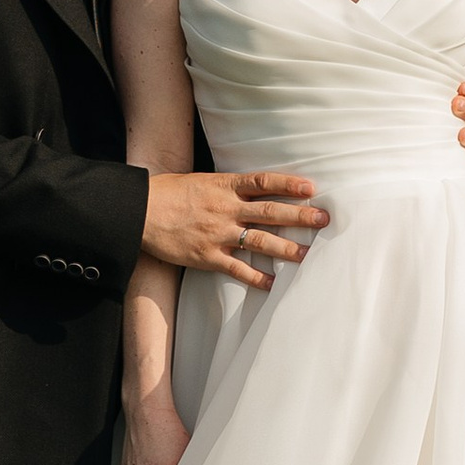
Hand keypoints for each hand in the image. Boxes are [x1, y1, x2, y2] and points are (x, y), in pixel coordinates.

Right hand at [141, 168, 326, 289]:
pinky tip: (273, 283)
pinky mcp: (207, 256)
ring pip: (260, 241)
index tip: (312, 188)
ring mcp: (218, 234)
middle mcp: (226, 209)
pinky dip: (256, 277)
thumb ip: (229, 188)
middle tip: (324, 220)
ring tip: (308, 255)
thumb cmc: (169, 193)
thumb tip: (255, 190)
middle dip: (300, 216)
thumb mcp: (202, 181)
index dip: (289, 184)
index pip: (264, 182)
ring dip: (286, 248)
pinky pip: (237, 269)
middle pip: (271, 212)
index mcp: (225, 186)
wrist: (139, 211)